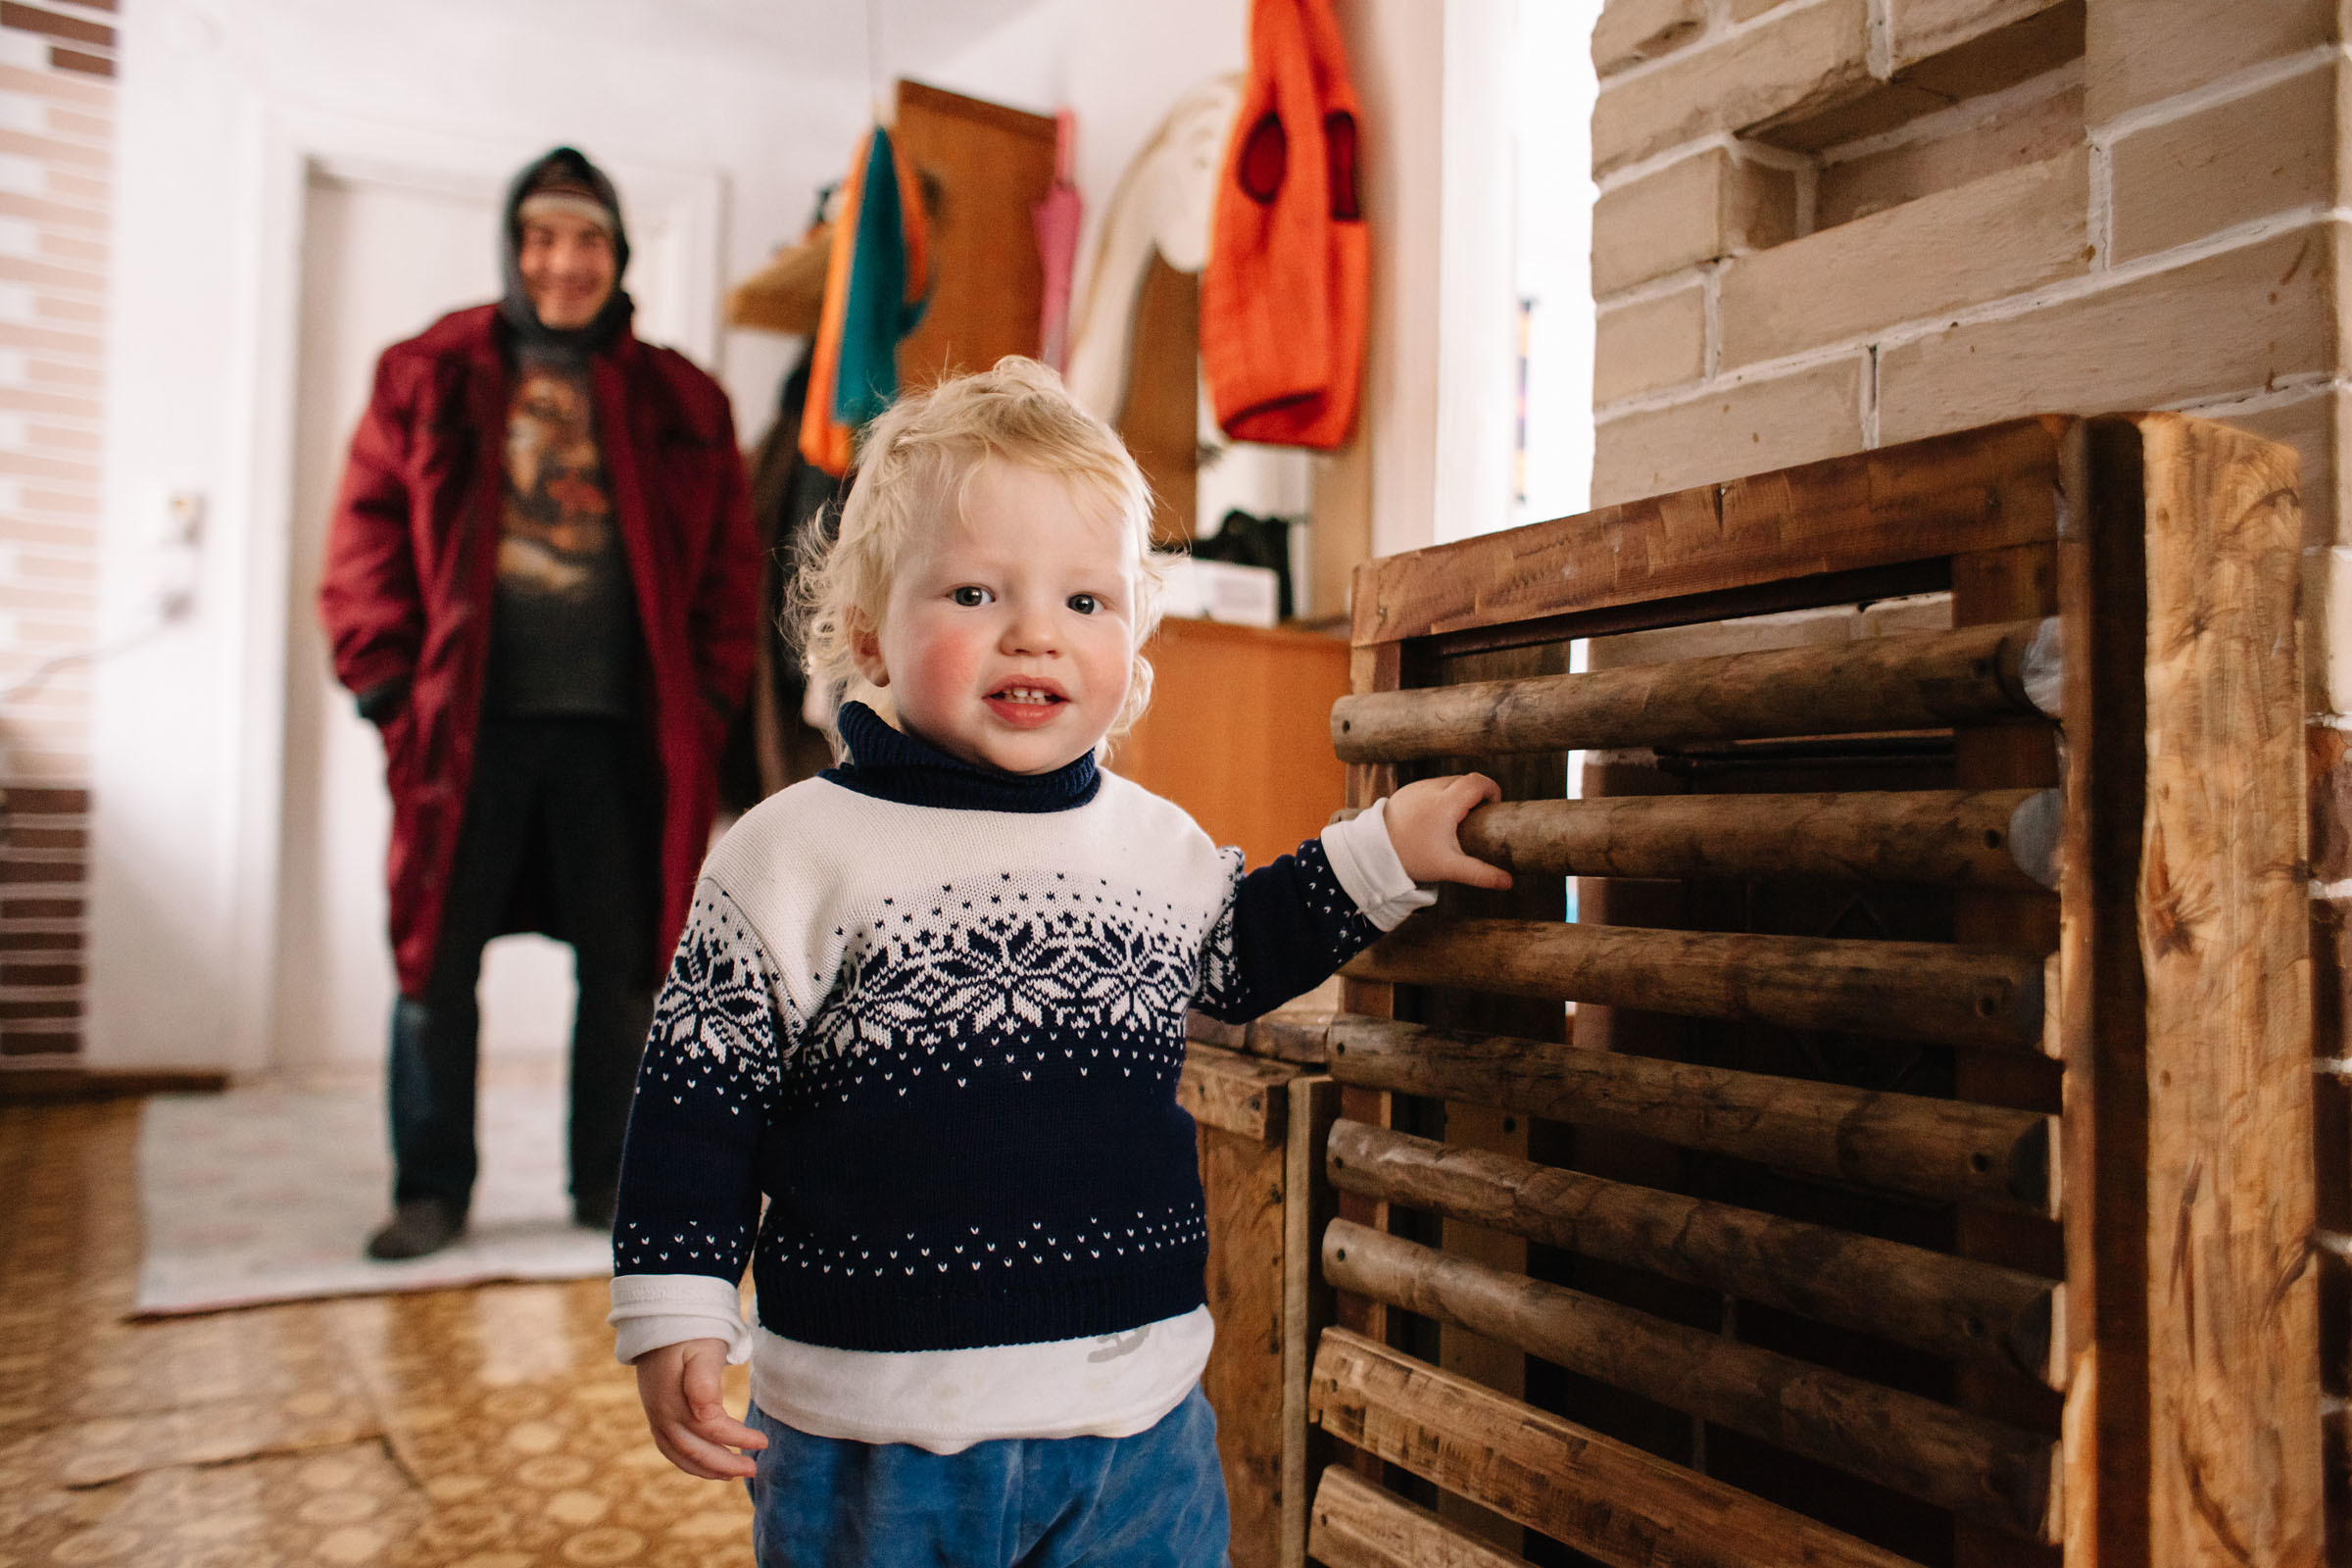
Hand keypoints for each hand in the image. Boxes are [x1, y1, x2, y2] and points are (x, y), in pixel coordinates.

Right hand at [634, 1337, 766, 1479]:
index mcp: (673, 1398)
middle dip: (724, 1464)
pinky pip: (670, 1448)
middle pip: (692, 1449)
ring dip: (707, 1469)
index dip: (737, 1438)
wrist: (662, 1320)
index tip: (763, 1442)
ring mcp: (655, 1416)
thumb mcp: (703, 1348)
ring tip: (734, 1474)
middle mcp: (660, 1413)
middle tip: (753, 1469)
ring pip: (679, 1454)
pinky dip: (690, 1461)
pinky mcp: (655, 1415)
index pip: (709, 1428)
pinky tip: (710, 1466)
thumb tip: (705, 1412)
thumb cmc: (690, 1332)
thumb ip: (703, 1380)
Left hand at [1382, 774, 1511, 889]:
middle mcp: (1431, 789)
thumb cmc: (1412, 858)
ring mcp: (1417, 787)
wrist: (1372, 852)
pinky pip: (1431, 786)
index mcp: (1445, 803)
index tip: (1494, 806)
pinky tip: (1439, 819)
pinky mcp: (1406, 791)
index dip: (1491, 789)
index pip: (1477, 782)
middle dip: (1476, 794)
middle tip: (1479, 817)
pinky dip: (1441, 796)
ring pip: (1448, 781)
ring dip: (1458, 794)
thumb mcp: (1449, 867)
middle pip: (1464, 780)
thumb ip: (1480, 874)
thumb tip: (1508, 882)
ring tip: (1459, 819)